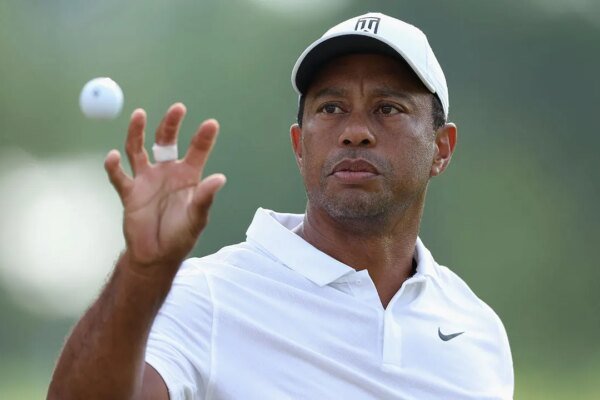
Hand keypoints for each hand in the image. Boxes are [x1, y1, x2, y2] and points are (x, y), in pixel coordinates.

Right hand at [104, 103, 225, 273]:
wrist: (156, 255)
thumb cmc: (181, 236)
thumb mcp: (197, 218)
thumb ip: (205, 197)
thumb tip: (220, 178)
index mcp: (188, 176)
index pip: (197, 151)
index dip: (203, 137)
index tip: (211, 124)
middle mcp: (167, 172)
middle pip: (166, 141)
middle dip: (171, 124)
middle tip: (178, 108)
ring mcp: (146, 179)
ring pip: (138, 149)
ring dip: (137, 132)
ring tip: (139, 115)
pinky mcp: (129, 192)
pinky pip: (118, 176)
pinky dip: (113, 166)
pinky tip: (113, 157)